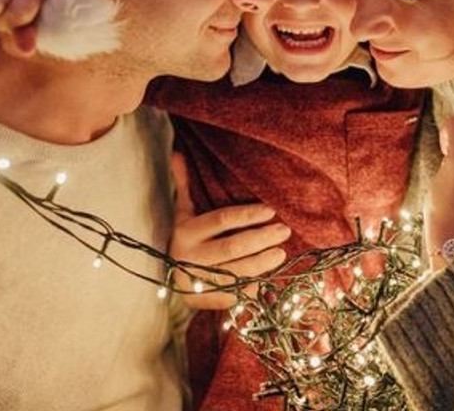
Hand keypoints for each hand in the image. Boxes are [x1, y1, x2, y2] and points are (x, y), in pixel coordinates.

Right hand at [168, 153, 289, 309]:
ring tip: (281, 253)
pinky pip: (232, 294)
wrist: (168, 277)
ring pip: (236, 272)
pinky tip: (267, 277)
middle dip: (262, 239)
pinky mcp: (202, 300)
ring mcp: (195, 281)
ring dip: (262, 264)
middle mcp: (188, 257)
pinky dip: (251, 287)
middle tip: (285, 231)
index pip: (221, 220)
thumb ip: (184, 184)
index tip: (271, 211)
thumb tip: (177, 152)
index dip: (248, 215)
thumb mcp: (183, 211)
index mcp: (186, 232)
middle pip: (233, 247)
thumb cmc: (186, 237)